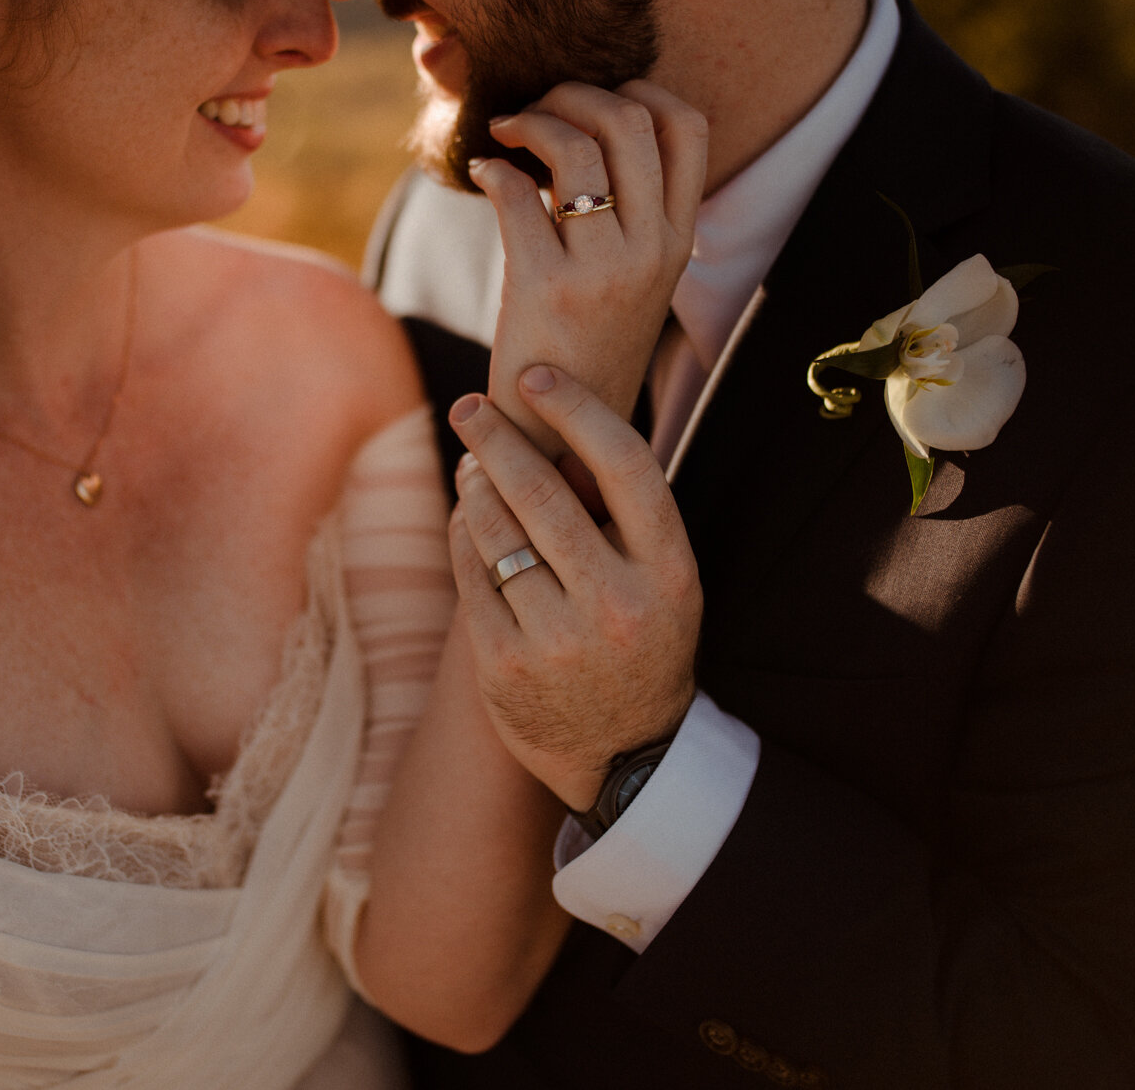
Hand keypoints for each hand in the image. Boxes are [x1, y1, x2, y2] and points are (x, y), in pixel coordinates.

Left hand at [447, 365, 702, 811]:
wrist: (624, 758)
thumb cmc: (641, 641)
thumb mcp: (661, 581)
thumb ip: (621, 514)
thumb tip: (553, 423)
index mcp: (670, 572)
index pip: (623, 465)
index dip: (576, 409)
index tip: (535, 376)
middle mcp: (618, 604)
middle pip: (543, 492)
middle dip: (498, 437)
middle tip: (470, 406)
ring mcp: (557, 640)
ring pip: (496, 530)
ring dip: (475, 485)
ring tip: (473, 466)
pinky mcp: (504, 666)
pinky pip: (469, 574)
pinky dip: (464, 535)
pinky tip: (468, 519)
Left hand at [472, 81, 705, 463]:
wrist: (561, 437)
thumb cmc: (585, 346)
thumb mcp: (633, 278)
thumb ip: (629, 213)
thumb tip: (583, 130)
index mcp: (679, 240)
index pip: (687, 127)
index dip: (639, 90)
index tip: (592, 101)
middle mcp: (653, 250)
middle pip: (629, 121)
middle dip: (572, 94)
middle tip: (534, 109)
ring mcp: (604, 271)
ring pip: (576, 149)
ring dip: (530, 122)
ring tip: (503, 133)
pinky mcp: (546, 290)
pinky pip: (517, 197)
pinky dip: (492, 170)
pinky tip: (483, 175)